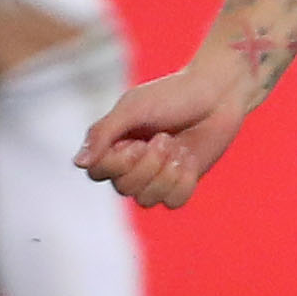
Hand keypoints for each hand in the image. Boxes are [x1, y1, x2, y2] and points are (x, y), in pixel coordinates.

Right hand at [76, 63, 252, 208]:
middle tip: (165, 138)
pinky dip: (184, 182)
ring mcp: (157, 175)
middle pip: (124, 189)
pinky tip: (189, 160)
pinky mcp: (183, 182)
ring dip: (166, 174)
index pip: (97, 173)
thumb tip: (78, 164)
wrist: (217, 94)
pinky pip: (174, 201)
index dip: (117, 164)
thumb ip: (103, 133)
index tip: (136, 142)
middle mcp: (131, 164)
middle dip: (148, 165)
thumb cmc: (173, 95)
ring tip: (178, 148)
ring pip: (147, 200)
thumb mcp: (133, 108)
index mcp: (113, 144)